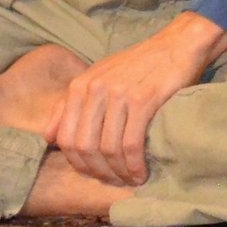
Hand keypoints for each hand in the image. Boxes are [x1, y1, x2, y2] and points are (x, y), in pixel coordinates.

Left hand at [46, 11, 226, 186]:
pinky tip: (141, 173)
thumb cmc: (139, 65)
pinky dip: (134, 165)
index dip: (78, 163)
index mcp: (80, 86)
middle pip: (85, 147)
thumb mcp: (98, 77)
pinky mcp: (143, 100)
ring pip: (108, 149)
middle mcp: (94, 90)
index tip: (95, 173)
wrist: (177, 45)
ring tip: (130, 180)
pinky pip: (131, 143)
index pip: (65, 138)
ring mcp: (118, 94)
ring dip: (118, 172)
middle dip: (98, 172)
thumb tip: (48, 136)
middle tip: (113, 181)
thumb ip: (70, 105)